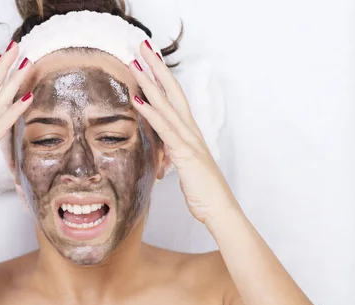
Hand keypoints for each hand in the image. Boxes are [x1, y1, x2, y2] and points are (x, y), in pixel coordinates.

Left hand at [129, 42, 239, 224]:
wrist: (219, 209)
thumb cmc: (203, 190)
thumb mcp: (184, 167)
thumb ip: (173, 152)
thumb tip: (162, 148)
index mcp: (190, 132)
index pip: (174, 98)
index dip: (162, 77)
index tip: (149, 59)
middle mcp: (190, 131)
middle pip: (172, 91)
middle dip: (157, 68)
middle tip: (142, 46)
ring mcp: (189, 140)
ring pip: (167, 105)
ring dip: (150, 83)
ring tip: (135, 63)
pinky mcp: (186, 153)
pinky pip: (166, 129)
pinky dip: (151, 113)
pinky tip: (138, 99)